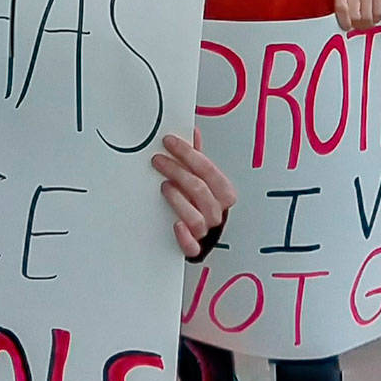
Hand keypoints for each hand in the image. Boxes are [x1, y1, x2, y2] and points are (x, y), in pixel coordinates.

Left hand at [151, 131, 236, 260]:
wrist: (196, 233)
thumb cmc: (198, 201)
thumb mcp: (199, 176)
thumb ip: (195, 157)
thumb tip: (192, 131)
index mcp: (222, 193)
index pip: (209, 170)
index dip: (188, 154)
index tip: (169, 142)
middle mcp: (216, 212)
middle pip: (201, 191)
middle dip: (178, 172)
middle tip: (158, 160)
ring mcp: (205, 231)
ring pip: (197, 218)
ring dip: (179, 200)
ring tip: (164, 186)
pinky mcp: (193, 248)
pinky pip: (192, 246)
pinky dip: (184, 237)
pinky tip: (175, 224)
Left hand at [333, 0, 380, 32]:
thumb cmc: (353, 4)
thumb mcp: (344, 9)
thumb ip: (342, 17)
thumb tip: (342, 31)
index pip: (341, 8)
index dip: (345, 21)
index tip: (347, 28)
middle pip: (354, 15)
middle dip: (357, 25)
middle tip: (359, 27)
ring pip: (367, 17)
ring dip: (367, 24)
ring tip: (366, 22)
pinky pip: (378, 13)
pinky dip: (376, 19)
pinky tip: (374, 17)